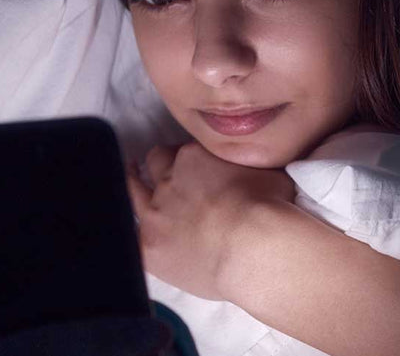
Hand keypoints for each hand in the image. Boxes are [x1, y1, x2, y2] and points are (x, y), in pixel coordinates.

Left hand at [124, 142, 295, 300]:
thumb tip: (255, 161)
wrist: (254, 248)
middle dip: (160, 166)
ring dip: (133, 185)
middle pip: (156, 164)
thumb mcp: (268, 170)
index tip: (198, 169)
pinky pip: (129, 239)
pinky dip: (131, 234)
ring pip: (133, 192)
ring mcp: (154, 215)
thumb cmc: (269, 208)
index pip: (184, 151)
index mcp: (194, 158)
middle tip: (162, 169)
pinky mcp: (148, 248)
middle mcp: (168, 181)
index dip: (190, 160)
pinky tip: (133, 233)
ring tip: (132, 180)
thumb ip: (249, 163)